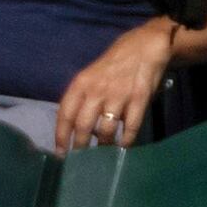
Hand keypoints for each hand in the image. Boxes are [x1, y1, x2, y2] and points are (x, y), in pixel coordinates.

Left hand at [58, 20, 170, 147]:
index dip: (61, 137)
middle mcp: (97, 90)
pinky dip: (127, 141)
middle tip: (82, 159)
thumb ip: (82, 99)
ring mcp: (119, 95)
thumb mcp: (90, 76)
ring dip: (104, 146)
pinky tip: (124, 146)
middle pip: (83, 126)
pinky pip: (130, 127)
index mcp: (81, 84)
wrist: (145, 46)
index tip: (60, 153)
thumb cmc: (114, 64)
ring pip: (106, 130)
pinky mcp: (139, 99)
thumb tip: (74, 129)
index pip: (65, 114)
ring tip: (104, 153)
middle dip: (80, 147)